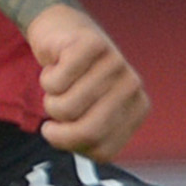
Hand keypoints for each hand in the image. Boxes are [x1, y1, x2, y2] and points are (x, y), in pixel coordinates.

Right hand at [26, 3, 152, 158]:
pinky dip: (46, 77)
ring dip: (50, 99)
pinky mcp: (91, 43)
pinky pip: (55, 82)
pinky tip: (57, 64)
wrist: (63, 33)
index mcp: (138, 109)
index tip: (69, 128)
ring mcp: (115, 61)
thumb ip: (87, 140)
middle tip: (52, 120)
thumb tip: (78, 142)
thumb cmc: (74, 82)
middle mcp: (132, 85)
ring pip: (64, 107)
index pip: (102, 151)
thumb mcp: (84, 119)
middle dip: (58, 133)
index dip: (74, 146)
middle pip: (88, 132)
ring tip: (60, 85)